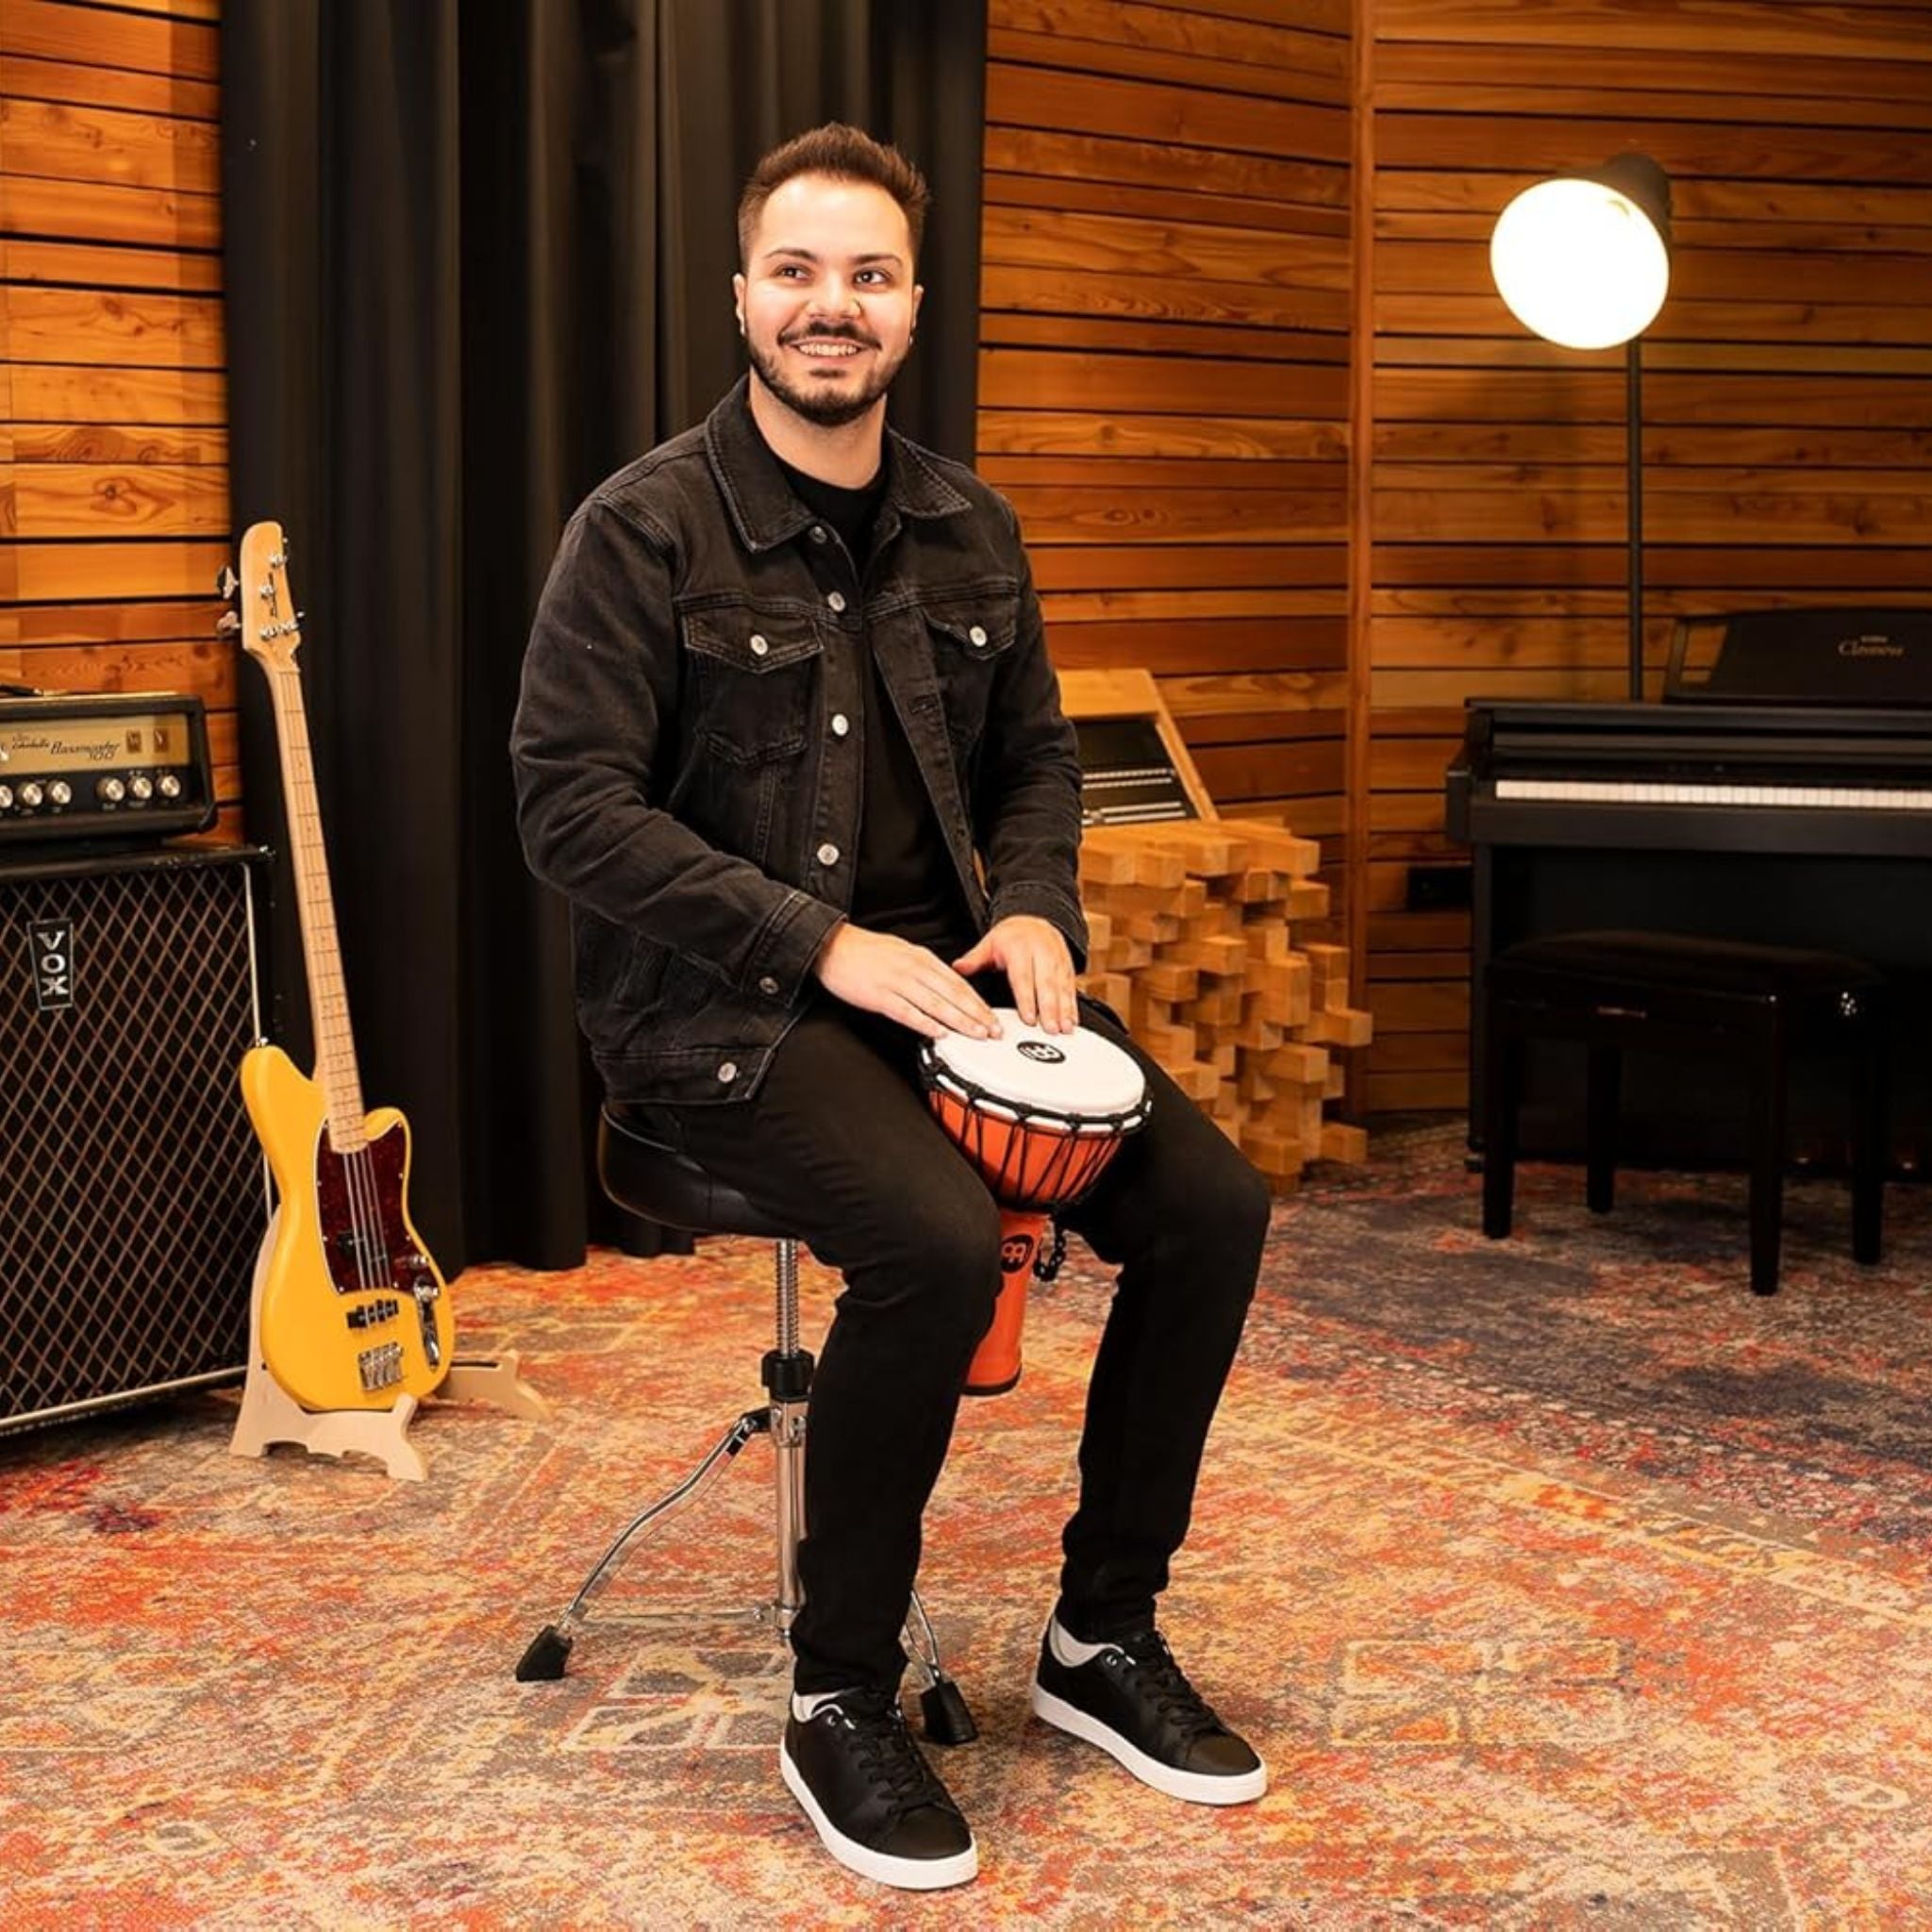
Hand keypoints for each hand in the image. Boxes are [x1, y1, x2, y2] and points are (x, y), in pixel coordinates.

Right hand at [812, 923, 1002, 1039]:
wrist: (833, 946)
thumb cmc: (865, 950)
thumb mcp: (902, 951)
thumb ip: (923, 967)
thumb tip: (943, 982)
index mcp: (921, 958)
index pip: (957, 982)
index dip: (977, 1001)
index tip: (992, 1016)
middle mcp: (913, 968)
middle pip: (952, 994)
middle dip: (976, 1014)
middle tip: (993, 1030)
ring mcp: (897, 982)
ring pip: (936, 1004)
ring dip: (959, 1021)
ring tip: (976, 1034)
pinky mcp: (880, 996)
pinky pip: (907, 1012)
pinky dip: (925, 1023)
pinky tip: (939, 1033)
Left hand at [953, 916, 1077, 1034]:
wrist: (1033, 920)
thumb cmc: (1010, 937)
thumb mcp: (989, 944)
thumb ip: (974, 959)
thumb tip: (957, 968)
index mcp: (1020, 948)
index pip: (1023, 977)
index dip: (1028, 999)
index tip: (1029, 1018)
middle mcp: (1041, 953)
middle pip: (1047, 984)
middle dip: (1050, 1009)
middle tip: (1051, 1029)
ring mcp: (1057, 959)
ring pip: (1061, 986)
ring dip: (1064, 1009)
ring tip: (1065, 1028)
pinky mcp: (1067, 965)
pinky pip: (1071, 986)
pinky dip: (1072, 1005)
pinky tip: (1072, 1020)